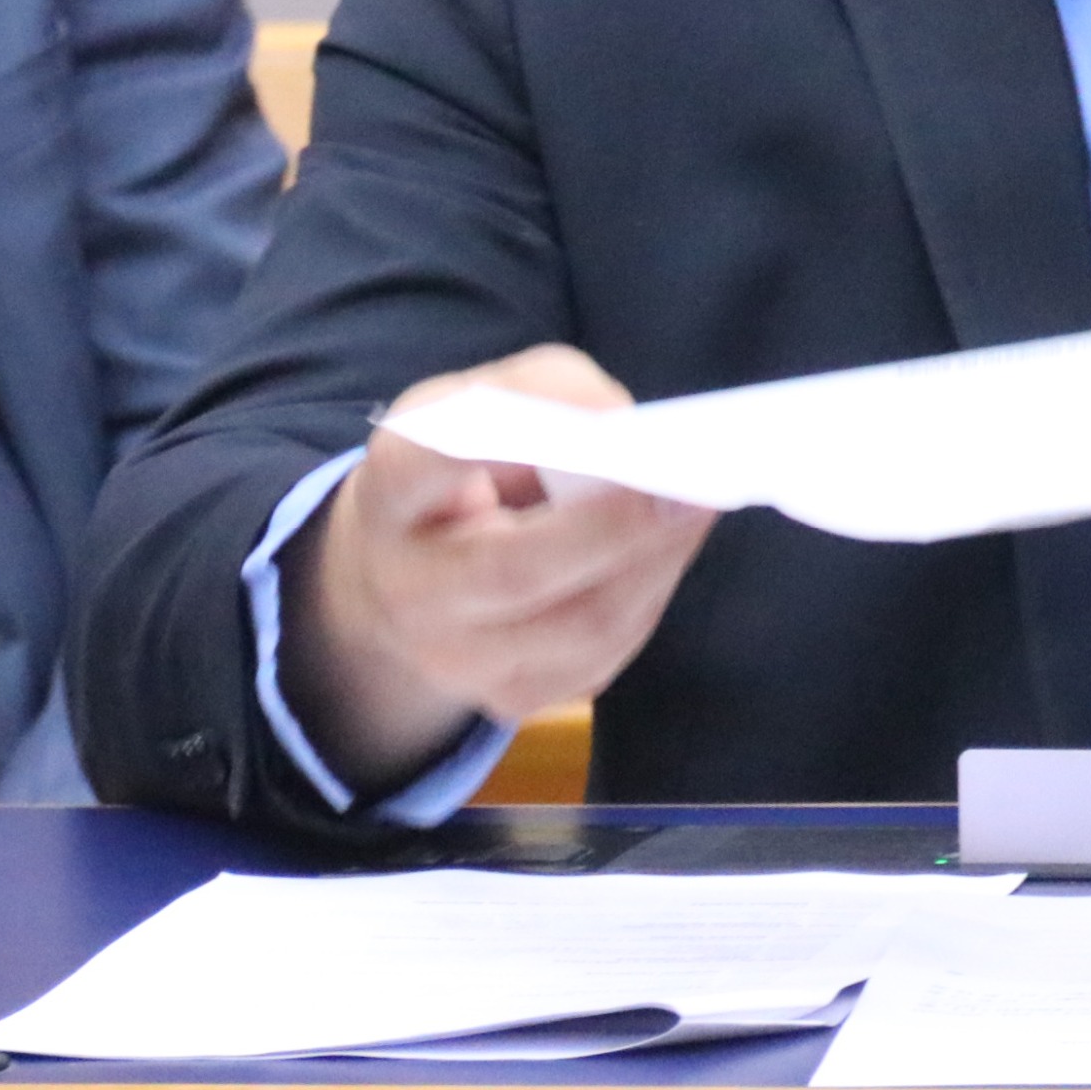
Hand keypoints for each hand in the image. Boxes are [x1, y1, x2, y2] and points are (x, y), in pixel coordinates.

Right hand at [278, 345, 715, 794]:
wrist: (408, 574)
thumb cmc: (467, 464)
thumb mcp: (485, 404)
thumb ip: (549, 393)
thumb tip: (626, 427)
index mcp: (391, 495)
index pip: (421, 465)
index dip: (506, 436)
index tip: (605, 419)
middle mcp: (409, 590)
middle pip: (513, 571)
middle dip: (614, 528)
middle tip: (688, 488)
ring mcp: (455, 659)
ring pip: (580, 626)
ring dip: (655, 562)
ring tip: (699, 509)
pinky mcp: (512, 696)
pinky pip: (603, 655)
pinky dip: (650, 594)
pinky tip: (670, 549)